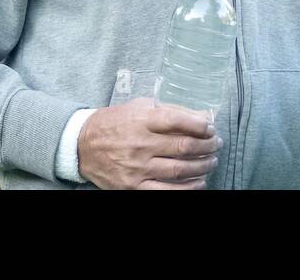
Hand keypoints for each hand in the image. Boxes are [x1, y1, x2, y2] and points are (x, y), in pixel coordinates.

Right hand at [78, 97, 222, 189]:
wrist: (83, 145)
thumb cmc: (115, 122)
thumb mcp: (139, 107)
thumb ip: (170, 110)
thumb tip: (202, 115)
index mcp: (141, 120)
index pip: (179, 121)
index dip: (201, 125)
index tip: (211, 128)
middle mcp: (140, 144)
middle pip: (184, 146)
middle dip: (207, 146)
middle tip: (216, 144)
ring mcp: (137, 168)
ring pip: (180, 170)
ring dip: (202, 166)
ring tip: (211, 162)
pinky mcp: (134, 186)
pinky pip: (167, 191)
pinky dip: (188, 188)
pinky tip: (199, 182)